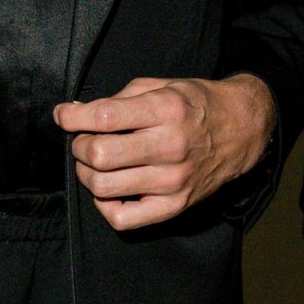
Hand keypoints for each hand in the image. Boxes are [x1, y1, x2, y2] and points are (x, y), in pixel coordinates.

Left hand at [52, 74, 274, 229]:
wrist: (241, 130)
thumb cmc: (197, 104)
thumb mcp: (163, 85)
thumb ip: (121, 98)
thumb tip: (78, 112)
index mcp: (166, 109)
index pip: (105, 116)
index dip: (73, 116)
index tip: (62, 115)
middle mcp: (170, 145)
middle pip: (99, 155)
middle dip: (79, 145)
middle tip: (83, 139)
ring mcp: (173, 180)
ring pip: (104, 187)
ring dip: (87, 173)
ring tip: (94, 162)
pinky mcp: (175, 205)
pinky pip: (123, 218)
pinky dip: (104, 205)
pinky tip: (108, 189)